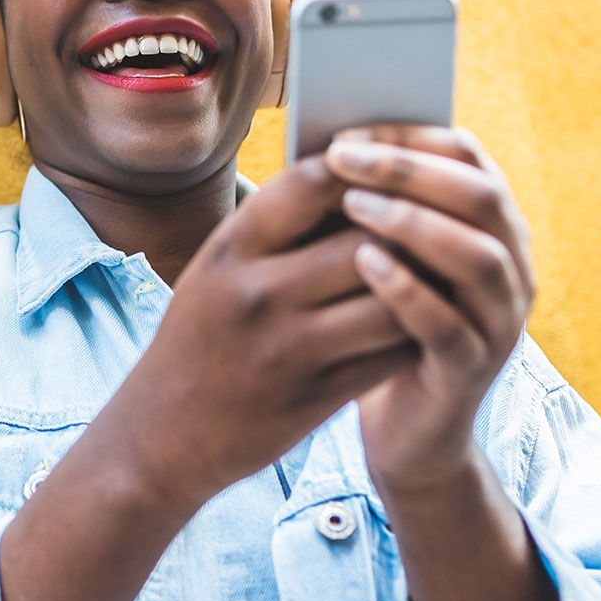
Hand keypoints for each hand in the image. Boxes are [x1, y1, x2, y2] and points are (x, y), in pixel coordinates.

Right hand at [112, 156, 417, 507]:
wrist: (163, 431)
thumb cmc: (200, 336)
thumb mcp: (216, 270)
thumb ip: (276, 229)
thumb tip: (358, 180)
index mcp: (229, 250)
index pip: (312, 183)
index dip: (360, 168)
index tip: (384, 171)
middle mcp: (257, 294)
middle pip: (367, 240)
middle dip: (408, 231)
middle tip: (435, 225)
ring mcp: (288, 349)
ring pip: (393, 301)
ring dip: (424, 288)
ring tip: (437, 276)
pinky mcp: (315, 397)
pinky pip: (391, 355)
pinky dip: (415, 336)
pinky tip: (420, 325)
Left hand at [325, 125, 535, 494]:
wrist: (402, 433)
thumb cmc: (376, 327)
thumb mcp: (375, 260)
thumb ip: (369, 211)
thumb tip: (321, 141)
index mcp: (490, 228)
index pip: (470, 159)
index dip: (413, 137)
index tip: (350, 127)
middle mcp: (510, 268)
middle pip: (482, 197)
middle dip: (410, 169)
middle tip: (344, 155)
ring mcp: (498, 322)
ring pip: (480, 258)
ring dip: (414, 222)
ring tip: (353, 203)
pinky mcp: (471, 370)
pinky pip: (452, 325)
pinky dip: (409, 289)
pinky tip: (363, 264)